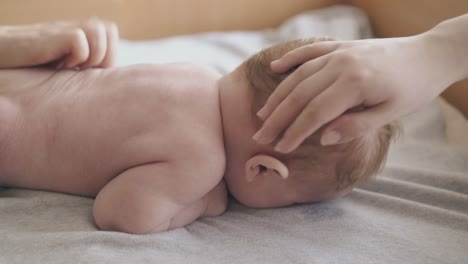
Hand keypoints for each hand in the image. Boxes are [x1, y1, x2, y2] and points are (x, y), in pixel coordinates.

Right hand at [0, 18, 117, 68]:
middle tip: (79, 68)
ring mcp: (66, 27)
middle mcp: (76, 25)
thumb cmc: (33, 66)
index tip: (85, 69)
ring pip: (99, 34)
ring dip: (89, 57)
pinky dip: (73, 58)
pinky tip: (57, 65)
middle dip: (102, 56)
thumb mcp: (67, 65)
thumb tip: (111, 77)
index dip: (107, 56)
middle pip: (110, 31)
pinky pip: (79, 43)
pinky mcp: (55, 33)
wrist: (2, 55)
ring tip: (68, 66)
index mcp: (83, 32)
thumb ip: (89, 65)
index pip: (112, 34)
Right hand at [253, 34, 459, 152]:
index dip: (295, 132)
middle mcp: (342, 64)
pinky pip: (309, 51)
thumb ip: (355, 126)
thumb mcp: (390, 114)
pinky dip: (291, 60)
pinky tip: (275, 68)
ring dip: (279, 95)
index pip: (315, 112)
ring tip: (263, 114)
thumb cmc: (413, 88)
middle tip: (261, 136)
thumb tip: (323, 138)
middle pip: (300, 94)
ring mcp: (339, 52)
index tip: (281, 147)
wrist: (429, 55)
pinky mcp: (340, 45)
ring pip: (299, 75)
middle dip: (278, 118)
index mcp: (355, 84)